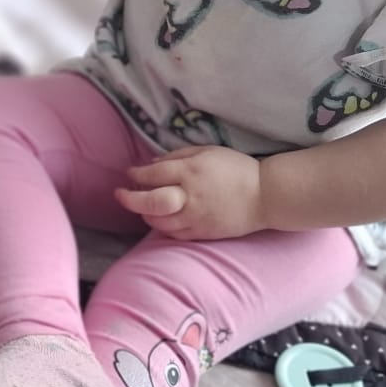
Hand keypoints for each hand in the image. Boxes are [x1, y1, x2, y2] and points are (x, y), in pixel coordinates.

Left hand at [115, 147, 265, 240]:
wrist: (265, 196)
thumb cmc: (237, 169)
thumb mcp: (208, 152)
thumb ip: (178, 156)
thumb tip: (152, 163)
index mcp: (191, 172)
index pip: (153, 175)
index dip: (136, 174)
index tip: (129, 173)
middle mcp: (190, 196)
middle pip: (150, 202)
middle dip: (129, 199)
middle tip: (120, 195)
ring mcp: (196, 218)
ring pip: (159, 222)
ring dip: (144, 214)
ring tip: (141, 206)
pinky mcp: (203, 233)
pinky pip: (174, 234)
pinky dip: (161, 227)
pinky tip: (160, 219)